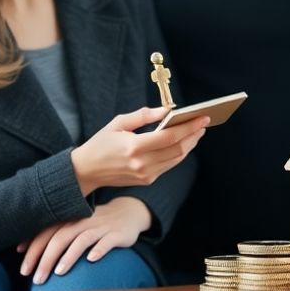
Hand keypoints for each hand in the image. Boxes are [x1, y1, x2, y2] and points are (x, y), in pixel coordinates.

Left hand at [17, 197, 151, 284]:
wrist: (127, 213)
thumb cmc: (92, 224)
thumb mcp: (71, 226)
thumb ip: (49, 235)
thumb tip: (21, 248)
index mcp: (68, 219)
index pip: (46, 233)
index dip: (33, 249)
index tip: (23, 268)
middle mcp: (82, 221)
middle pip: (60, 238)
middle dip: (47, 259)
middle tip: (37, 279)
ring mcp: (100, 227)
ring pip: (81, 240)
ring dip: (69, 256)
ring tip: (59, 272)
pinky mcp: (116, 234)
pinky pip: (107, 242)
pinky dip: (99, 249)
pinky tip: (91, 260)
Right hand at [70, 107, 207, 195]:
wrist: (86, 171)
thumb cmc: (101, 143)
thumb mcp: (117, 123)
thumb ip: (142, 116)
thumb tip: (166, 111)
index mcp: (134, 147)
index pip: (170, 137)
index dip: (189, 127)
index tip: (202, 118)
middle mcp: (142, 164)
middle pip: (178, 149)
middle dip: (193, 135)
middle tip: (203, 123)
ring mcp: (146, 175)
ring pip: (176, 159)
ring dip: (189, 145)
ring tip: (196, 132)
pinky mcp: (146, 180)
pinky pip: (168, 166)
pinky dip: (178, 153)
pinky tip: (182, 143)